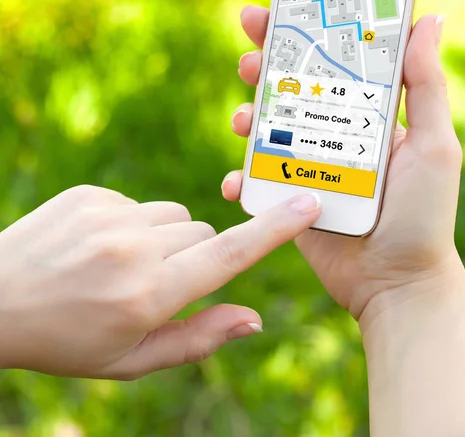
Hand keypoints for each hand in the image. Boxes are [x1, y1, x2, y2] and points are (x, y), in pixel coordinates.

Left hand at [0, 185, 320, 378]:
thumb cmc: (67, 340)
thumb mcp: (132, 360)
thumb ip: (199, 339)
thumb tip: (254, 320)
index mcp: (149, 295)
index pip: (229, 256)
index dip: (274, 231)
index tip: (307, 205)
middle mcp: (133, 249)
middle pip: (205, 234)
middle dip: (197, 257)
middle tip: (156, 282)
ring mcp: (110, 216)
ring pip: (176, 217)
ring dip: (166, 239)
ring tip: (123, 263)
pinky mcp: (93, 195)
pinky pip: (141, 204)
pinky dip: (135, 225)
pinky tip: (100, 246)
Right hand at [222, 6, 462, 328]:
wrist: (397, 283)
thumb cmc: (425, 214)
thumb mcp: (434, 145)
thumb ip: (427, 85)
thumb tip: (430, 18)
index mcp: (369, 115)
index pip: (334, 62)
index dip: (305, 34)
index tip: (278, 8)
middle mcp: (337, 135)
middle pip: (293, 88)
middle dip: (265, 66)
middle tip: (248, 53)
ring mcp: (310, 167)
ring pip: (268, 129)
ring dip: (247, 116)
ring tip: (242, 119)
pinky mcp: (290, 200)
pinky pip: (257, 181)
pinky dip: (241, 178)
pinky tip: (236, 181)